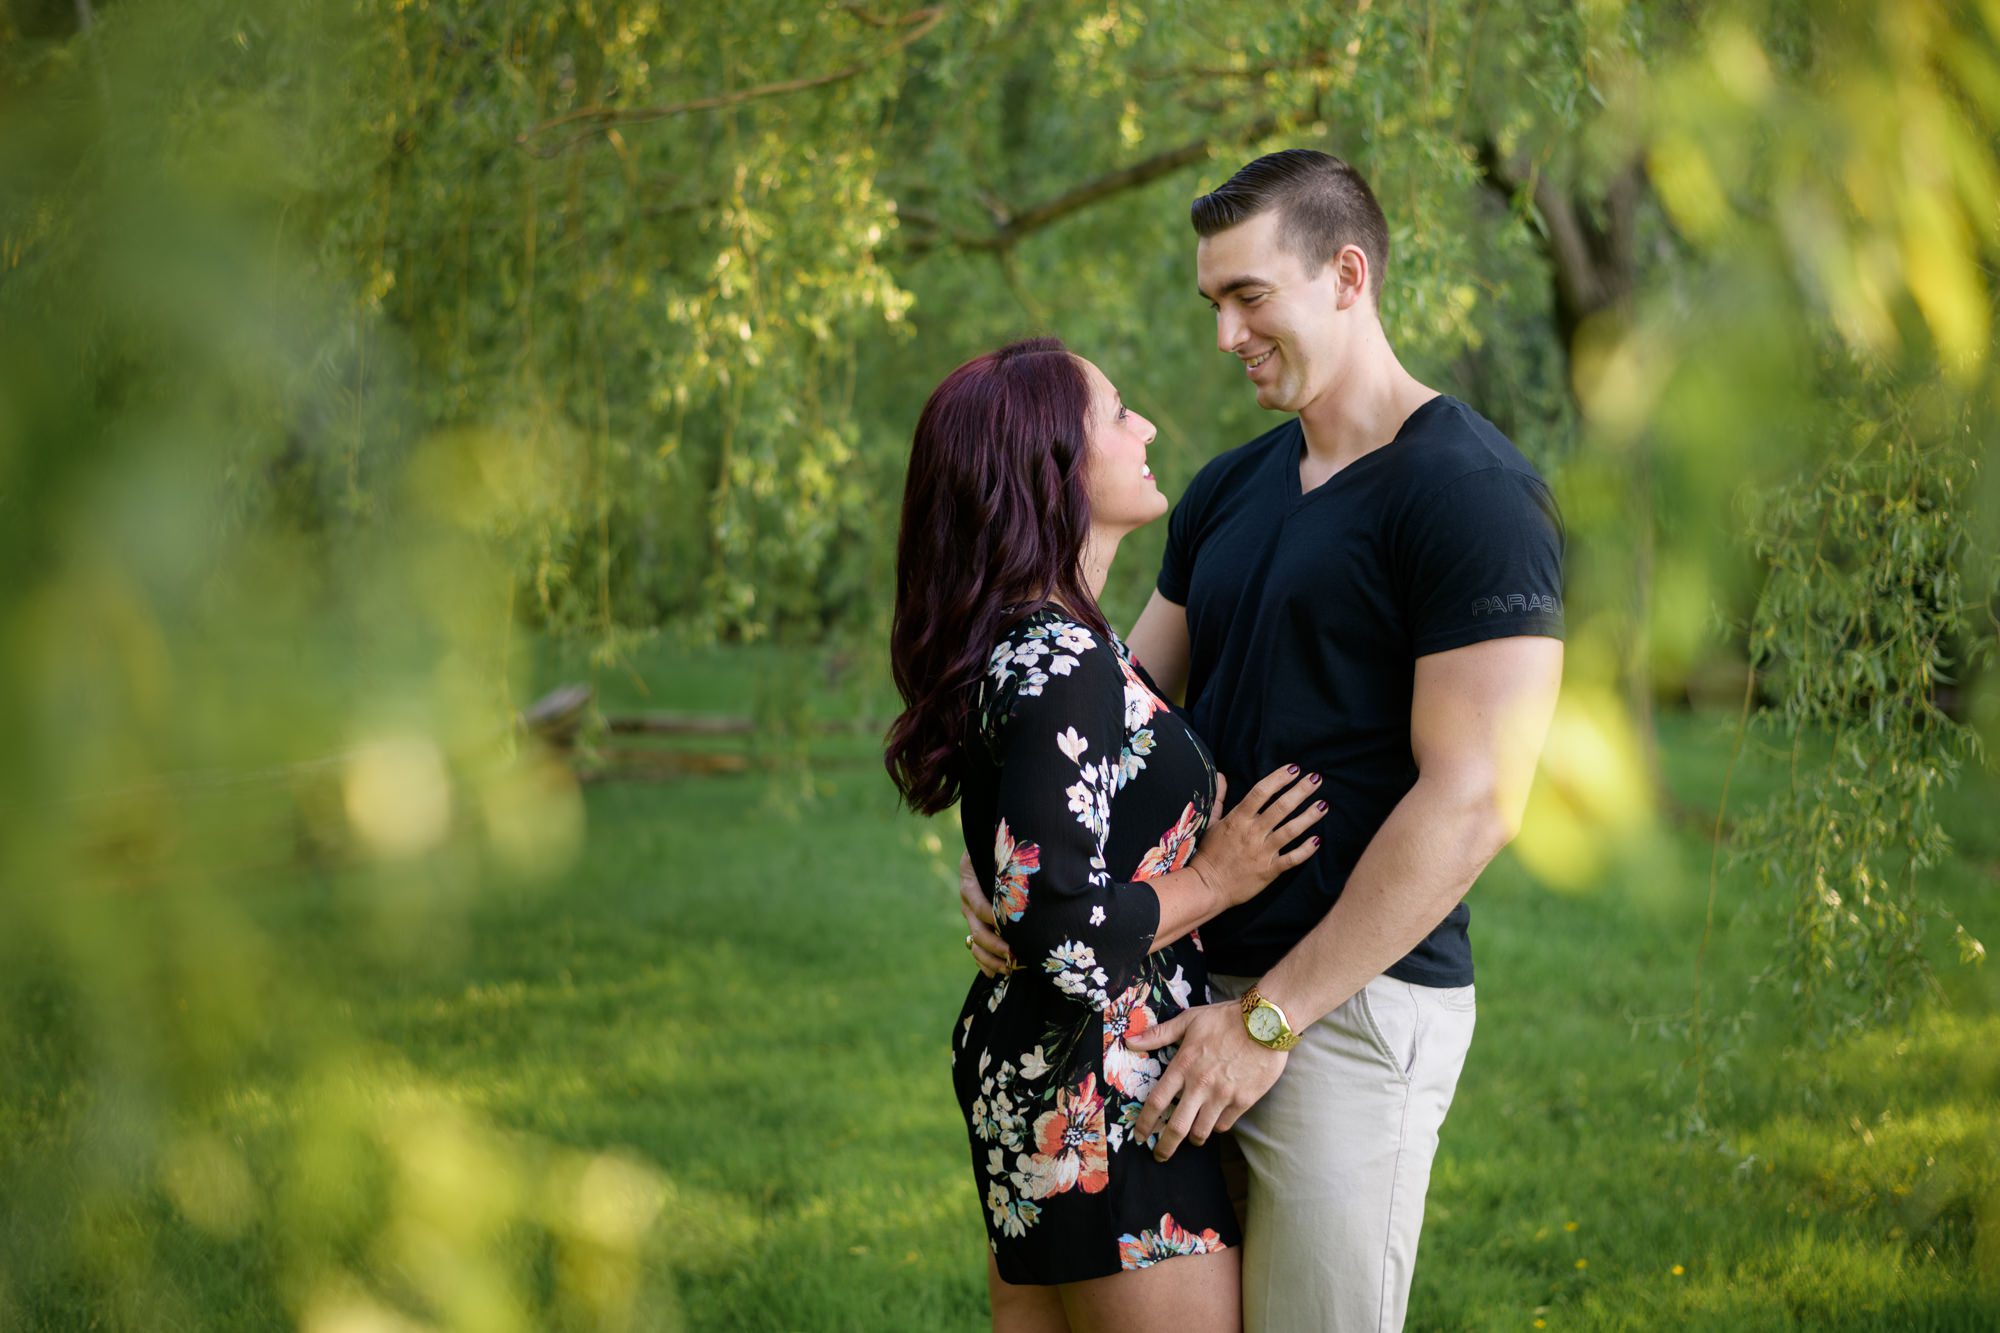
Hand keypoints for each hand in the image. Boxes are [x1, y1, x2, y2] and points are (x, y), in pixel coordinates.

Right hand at [958, 853, 1013, 976]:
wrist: (990, 851)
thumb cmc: (1004, 849)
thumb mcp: (1002, 850)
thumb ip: (1011, 859)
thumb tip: (1032, 862)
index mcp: (970, 880)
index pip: (977, 903)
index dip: (992, 917)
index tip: (1009, 926)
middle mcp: (968, 900)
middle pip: (977, 929)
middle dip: (996, 946)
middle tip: (1015, 956)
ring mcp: (970, 916)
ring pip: (975, 943)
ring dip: (992, 959)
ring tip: (1011, 968)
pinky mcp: (976, 926)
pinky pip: (975, 949)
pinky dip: (985, 964)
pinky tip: (997, 974)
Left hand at [1126, 1000, 1286, 1160]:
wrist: (1267, 1022)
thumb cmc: (1225, 1018)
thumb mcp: (1189, 1020)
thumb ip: (1158, 1034)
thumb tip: (1129, 1041)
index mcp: (1183, 1065)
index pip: (1157, 1102)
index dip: (1145, 1123)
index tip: (1140, 1136)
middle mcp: (1200, 1085)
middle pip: (1177, 1127)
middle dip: (1165, 1147)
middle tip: (1160, 1155)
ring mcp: (1223, 1095)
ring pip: (1201, 1131)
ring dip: (1192, 1138)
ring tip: (1190, 1137)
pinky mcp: (1243, 1101)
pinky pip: (1224, 1124)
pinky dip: (1216, 1126)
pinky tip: (1214, 1121)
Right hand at [1188, 766, 1327, 908]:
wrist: (1206, 887)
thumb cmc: (1208, 854)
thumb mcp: (1210, 822)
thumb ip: (1218, 798)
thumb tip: (1222, 776)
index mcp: (1238, 819)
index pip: (1261, 792)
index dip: (1279, 778)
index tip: (1293, 768)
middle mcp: (1252, 833)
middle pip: (1281, 807)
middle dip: (1300, 791)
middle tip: (1316, 779)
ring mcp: (1262, 852)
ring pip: (1291, 830)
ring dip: (1309, 816)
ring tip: (1323, 805)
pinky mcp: (1269, 871)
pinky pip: (1292, 859)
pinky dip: (1306, 850)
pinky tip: (1318, 840)